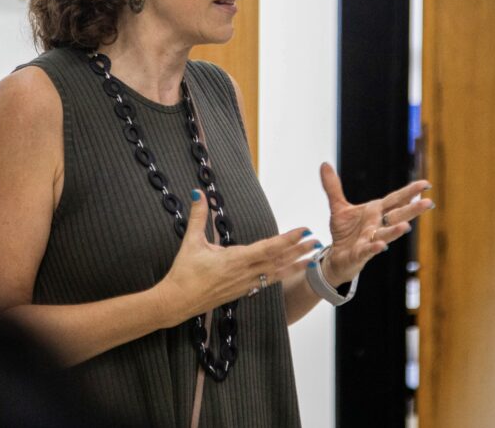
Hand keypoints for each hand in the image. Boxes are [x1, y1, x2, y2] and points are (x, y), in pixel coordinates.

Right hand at [155, 190, 319, 322]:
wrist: (177, 302)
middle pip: (278, 261)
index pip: (269, 247)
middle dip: (298, 251)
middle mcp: (245, 273)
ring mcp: (245, 285)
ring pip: (276, 274)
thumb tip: (197, 193)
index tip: (303, 230)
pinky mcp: (242, 292)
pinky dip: (280, 276)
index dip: (288, 239)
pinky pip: (267, 283)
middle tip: (316, 242)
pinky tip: (287, 273)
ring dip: (294, 265)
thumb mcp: (191, 241)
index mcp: (236, 259)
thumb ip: (198, 216)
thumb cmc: (184, 272)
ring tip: (310, 259)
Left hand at [318, 162, 433, 286]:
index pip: (395, 200)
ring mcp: (370, 240)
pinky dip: (374, 247)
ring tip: (406, 228)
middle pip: (397, 216)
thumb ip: (333, 187)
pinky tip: (381, 246)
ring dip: (395, 231)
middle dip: (412, 210)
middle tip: (429, 203)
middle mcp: (377, 225)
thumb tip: (324, 164)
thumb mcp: (338, 206)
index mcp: (375, 212)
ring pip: (386, 235)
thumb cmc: (344, 232)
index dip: (410, 192)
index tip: (425, 184)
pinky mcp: (360, 253)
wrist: (336, 257)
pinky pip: (368, 250)